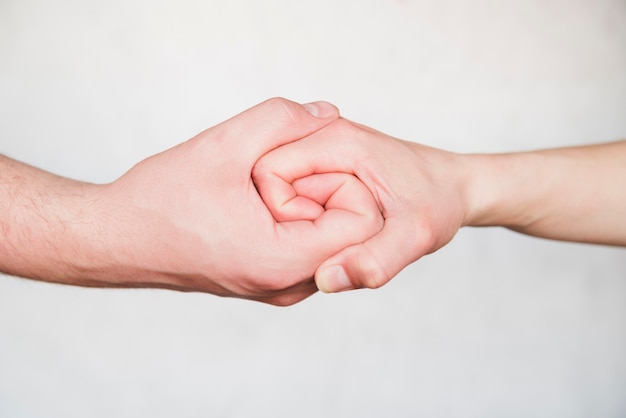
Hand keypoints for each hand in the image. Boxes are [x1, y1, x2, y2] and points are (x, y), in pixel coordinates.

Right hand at [96, 99, 382, 304]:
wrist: (118, 238)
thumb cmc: (160, 199)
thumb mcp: (224, 145)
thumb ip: (283, 120)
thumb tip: (329, 114)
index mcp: (283, 261)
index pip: (366, 224)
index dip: (344, 182)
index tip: (300, 165)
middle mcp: (287, 286)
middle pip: (353, 235)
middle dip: (327, 191)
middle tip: (278, 171)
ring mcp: (278, 290)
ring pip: (331, 241)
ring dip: (311, 205)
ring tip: (264, 186)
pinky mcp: (267, 283)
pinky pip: (308, 249)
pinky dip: (298, 220)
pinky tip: (260, 201)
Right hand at [253, 118, 468, 292]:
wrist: (453, 187)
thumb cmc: (439, 200)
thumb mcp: (416, 235)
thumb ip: (376, 260)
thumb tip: (327, 280)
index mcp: (336, 143)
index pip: (267, 172)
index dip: (279, 210)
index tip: (314, 229)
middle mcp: (321, 144)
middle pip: (268, 182)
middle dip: (288, 219)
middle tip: (329, 235)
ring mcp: (318, 158)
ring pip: (277, 193)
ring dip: (294, 222)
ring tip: (330, 233)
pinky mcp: (319, 173)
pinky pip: (290, 199)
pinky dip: (301, 222)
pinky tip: (327, 231)